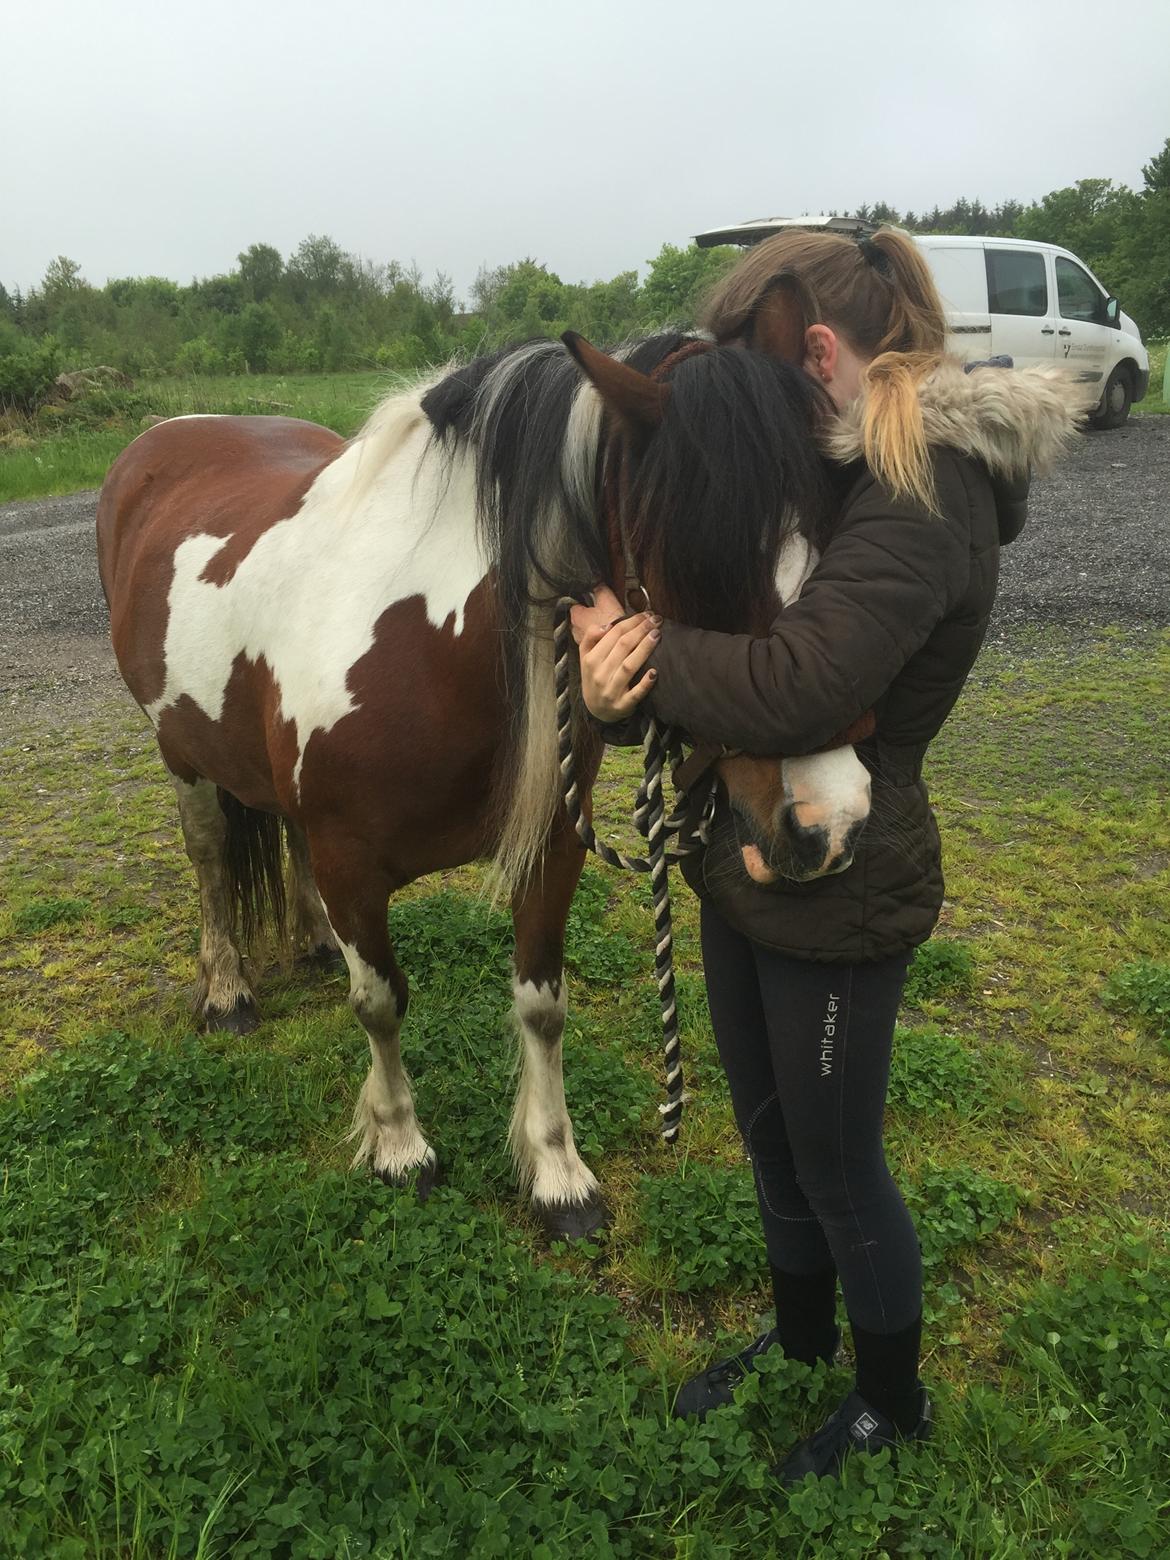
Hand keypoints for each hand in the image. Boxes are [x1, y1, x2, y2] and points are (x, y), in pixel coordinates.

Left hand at [568, 583, 624, 642]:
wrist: (620, 646)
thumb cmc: (612, 624)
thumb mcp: (607, 599)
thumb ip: (600, 588)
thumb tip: (597, 582)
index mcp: (576, 616)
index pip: (575, 603)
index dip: (586, 600)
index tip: (594, 599)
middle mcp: (575, 630)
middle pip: (581, 618)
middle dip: (590, 614)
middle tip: (603, 611)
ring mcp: (582, 642)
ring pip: (587, 629)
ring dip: (595, 626)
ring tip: (608, 623)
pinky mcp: (591, 650)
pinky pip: (593, 640)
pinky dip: (599, 637)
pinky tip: (609, 635)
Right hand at [570, 589, 661, 723]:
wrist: (596, 711)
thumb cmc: (595, 678)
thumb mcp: (586, 657)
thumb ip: (590, 638)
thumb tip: (606, 625)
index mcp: (590, 660)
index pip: (613, 634)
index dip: (631, 622)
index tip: (646, 614)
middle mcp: (599, 674)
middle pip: (622, 646)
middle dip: (641, 630)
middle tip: (657, 620)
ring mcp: (611, 691)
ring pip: (629, 666)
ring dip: (644, 649)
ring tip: (657, 635)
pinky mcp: (622, 705)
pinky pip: (635, 694)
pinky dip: (645, 684)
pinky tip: (655, 672)